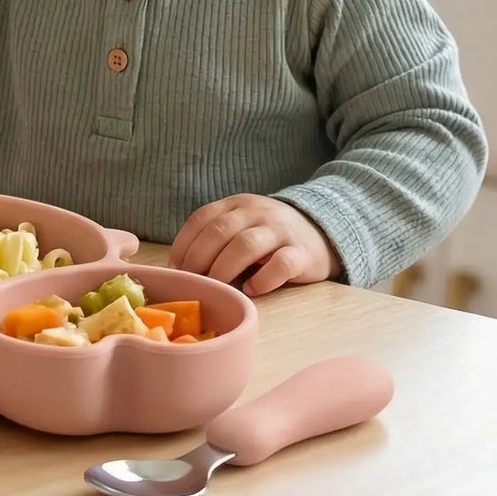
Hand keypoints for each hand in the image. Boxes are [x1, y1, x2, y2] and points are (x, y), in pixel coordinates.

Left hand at [169, 194, 342, 295]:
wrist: (321, 232)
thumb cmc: (268, 237)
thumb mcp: (240, 226)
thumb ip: (215, 237)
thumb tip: (179, 267)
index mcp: (236, 204)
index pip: (201, 218)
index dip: (183, 244)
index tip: (175, 269)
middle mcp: (256, 212)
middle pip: (220, 231)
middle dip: (199, 259)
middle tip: (193, 282)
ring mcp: (280, 230)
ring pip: (246, 245)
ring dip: (225, 269)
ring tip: (218, 288)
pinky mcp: (302, 253)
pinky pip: (281, 264)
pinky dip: (263, 279)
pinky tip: (252, 290)